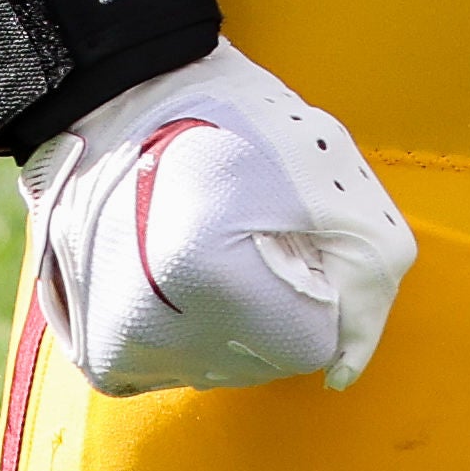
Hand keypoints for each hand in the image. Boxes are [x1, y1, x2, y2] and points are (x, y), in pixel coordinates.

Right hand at [17, 43, 413, 394]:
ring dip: (235, 323)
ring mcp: (120, 347)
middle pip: (268, 363)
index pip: (313, 344)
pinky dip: (192, 333)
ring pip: (226, 371)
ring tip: (203, 245)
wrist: (122, 99)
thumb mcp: (328, 170)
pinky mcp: (101, 353)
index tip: (285, 230)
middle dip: (278, 307)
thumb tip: (346, 371)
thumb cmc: (233, 119)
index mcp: (208, 274)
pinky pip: (180, 370)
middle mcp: (152, 329)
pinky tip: (177, 277)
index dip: (317, 285)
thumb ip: (367, 271)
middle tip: (239, 231)